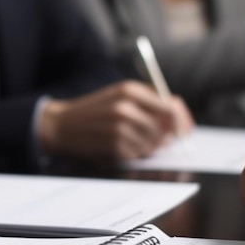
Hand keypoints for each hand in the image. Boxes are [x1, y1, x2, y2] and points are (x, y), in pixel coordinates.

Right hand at [39, 81, 193, 159]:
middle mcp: (125, 107)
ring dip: (147, 147)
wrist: (61, 125)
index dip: (182, 121)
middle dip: (163, 137)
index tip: (184, 131)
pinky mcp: (113, 145)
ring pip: (153, 144)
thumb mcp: (118, 96)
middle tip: (152, 139)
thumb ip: (148, 102)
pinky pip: (137, 154)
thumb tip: (178, 119)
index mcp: (130, 90)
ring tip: (129, 141)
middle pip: (164, 128)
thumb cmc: (94, 111)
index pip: (171, 107)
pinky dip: (132, 154)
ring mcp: (119, 127)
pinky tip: (118, 147)